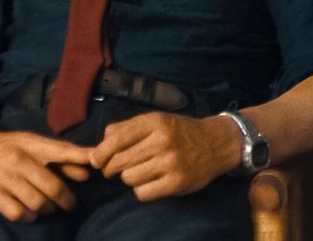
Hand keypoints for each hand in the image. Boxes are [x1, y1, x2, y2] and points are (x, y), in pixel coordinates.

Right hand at [0, 128, 93, 222]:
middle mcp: (18, 159)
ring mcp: (3, 176)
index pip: (61, 150)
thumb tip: (86, 173)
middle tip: (68, 205)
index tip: (95, 164)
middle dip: (65, 199)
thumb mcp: (32, 145)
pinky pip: (17, 213)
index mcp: (31, 144)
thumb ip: (59, 159)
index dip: (80, 157)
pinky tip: (29, 213)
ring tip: (48, 208)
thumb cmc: (8, 147)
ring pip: (36, 202)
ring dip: (47, 209)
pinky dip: (28, 217)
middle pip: (52, 186)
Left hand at [89, 112, 240, 201]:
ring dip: (128, 178)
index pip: (116, 139)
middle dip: (110, 168)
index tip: (96, 160)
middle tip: (112, 170)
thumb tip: (101, 143)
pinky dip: (141, 190)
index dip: (101, 152)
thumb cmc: (180, 131)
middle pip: (119, 161)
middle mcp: (162, 141)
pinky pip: (143, 193)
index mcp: (155, 122)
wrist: (216, 143)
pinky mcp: (177, 183)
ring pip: (129, 178)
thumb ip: (127, 127)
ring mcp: (171, 163)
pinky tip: (148, 182)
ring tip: (137, 173)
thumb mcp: (156, 119)